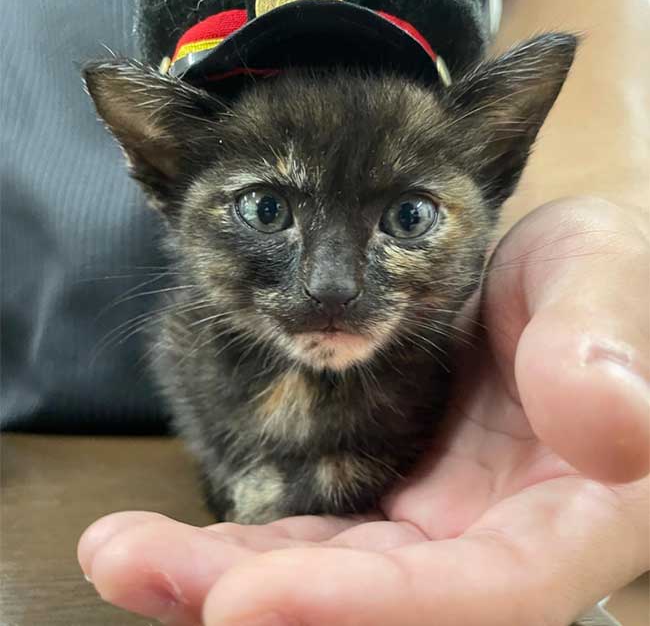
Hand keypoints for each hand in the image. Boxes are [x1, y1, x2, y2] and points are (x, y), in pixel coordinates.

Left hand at [78, 197, 648, 625]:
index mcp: (572, 511)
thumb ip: (604, 346)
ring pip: (331, 575)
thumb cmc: (599, 277)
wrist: (561, 281)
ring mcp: (438, 520)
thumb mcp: (604, 279)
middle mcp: (496, 537)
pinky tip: (171, 529)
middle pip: (379, 603)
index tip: (249, 599)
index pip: (482, 592)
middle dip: (255, 598)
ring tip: (121, 550)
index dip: (372, 608)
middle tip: (130, 564)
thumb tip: (608, 423)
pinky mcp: (393, 489)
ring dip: (224, 573)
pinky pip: (315, 531)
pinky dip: (246, 539)